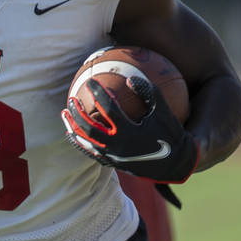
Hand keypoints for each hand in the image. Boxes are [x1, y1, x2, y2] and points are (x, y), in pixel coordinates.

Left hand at [61, 75, 197, 182]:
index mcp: (131, 131)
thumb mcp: (163, 110)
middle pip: (90, 128)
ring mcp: (114, 156)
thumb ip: (148, 92)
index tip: (90, 81)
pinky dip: (79, 142)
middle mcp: (119, 145)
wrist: (176, 163)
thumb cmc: (170, 132)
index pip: (108, 109)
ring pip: (86, 142)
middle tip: (71, 99)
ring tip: (64, 113)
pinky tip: (71, 132)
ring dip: (73, 127)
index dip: (98, 93)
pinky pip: (91, 152)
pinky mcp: (112, 163)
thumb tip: (129, 77)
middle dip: (78, 113)